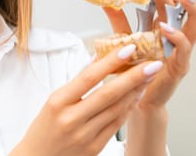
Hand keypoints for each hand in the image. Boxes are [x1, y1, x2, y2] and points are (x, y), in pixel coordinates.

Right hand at [11, 45, 163, 155]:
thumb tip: (97, 60)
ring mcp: (84, 135)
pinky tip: (136, 97)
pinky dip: (127, 109)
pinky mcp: (94, 148)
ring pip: (116, 109)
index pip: (89, 77)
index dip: (110, 62)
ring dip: (135, 91)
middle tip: (151, 64)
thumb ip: (76, 83)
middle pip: (108, 93)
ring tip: (148, 77)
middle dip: (133, 77)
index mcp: (58, 102)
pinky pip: (116, 125)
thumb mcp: (53, 101)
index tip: (127, 50)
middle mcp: (71, 119)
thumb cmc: (43, 129)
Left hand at [103, 0, 195, 108]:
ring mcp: (178, 52)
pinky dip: (177, 38)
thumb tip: (106, 0)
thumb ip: (118, 20)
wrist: (132, 99)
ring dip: (190, 11)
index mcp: (160, 27)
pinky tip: (166, 30)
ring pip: (194, 28)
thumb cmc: (132, 70)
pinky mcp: (178, 67)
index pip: (163, 1)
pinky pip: (184, 51)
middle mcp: (172, 37)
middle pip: (183, 10)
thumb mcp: (123, 39)